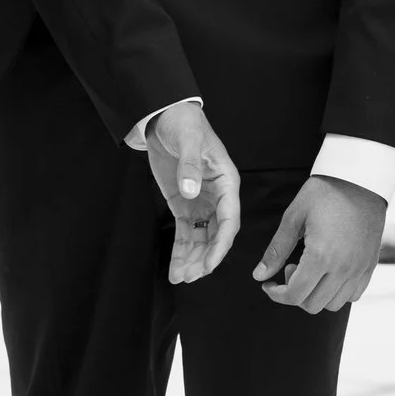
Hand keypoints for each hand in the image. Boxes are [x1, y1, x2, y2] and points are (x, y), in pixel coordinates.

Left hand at [145, 104, 241, 284]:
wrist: (165, 117)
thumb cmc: (184, 123)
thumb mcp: (189, 139)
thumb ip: (191, 165)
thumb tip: (191, 191)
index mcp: (226, 182)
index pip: (229, 220)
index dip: (220, 245)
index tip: (209, 264)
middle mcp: (217, 198)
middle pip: (216, 236)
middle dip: (204, 259)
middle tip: (190, 277)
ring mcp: (201, 204)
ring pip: (201, 240)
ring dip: (192, 260)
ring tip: (180, 278)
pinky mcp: (184, 207)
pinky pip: (185, 235)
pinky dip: (181, 252)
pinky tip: (175, 269)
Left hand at [253, 176, 387, 312]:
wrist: (360, 179)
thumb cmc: (324, 193)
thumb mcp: (294, 217)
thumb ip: (276, 250)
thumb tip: (258, 276)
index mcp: (321, 256)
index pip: (295, 295)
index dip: (276, 295)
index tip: (268, 284)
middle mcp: (343, 268)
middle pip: (313, 305)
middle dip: (294, 293)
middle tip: (291, 267)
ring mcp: (360, 269)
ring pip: (333, 304)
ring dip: (316, 294)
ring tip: (311, 267)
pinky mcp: (371, 266)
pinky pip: (354, 295)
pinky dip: (337, 292)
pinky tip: (328, 270)